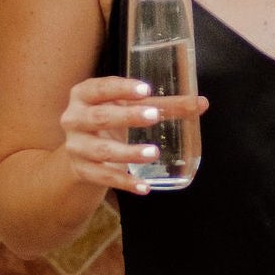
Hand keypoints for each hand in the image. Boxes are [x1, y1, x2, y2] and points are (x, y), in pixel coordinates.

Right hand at [59, 72, 205, 198]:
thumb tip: (200, 104)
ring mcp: (76, 146)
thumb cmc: (109, 121)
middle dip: (126, 117)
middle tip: (153, 116)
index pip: (100, 88)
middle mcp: (74, 119)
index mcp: (83, 95)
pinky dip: (125, 182)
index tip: (145, 90)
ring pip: (102, 150)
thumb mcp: (127, 108)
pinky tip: (144, 186)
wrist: (81, 153)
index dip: (121, 88)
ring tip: (153, 153)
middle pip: (100, 117)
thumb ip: (162, 105)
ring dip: (128, 152)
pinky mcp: (82, 170)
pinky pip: (104, 177)